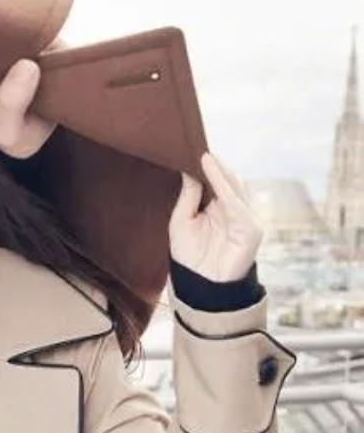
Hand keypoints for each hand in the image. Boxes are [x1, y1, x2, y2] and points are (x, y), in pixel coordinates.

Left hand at [169, 152, 262, 281]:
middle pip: (228, 181)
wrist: (199, 286)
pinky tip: (212, 172)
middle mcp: (234, 210)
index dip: (207, 166)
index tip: (191, 148)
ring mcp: (244, 218)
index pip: (216, 181)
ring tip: (204, 156)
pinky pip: (236, 203)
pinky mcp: (250, 229)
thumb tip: (189, 170)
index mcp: (219, 208)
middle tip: (196, 146)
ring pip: (234, 187)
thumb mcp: (181, 221)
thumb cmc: (189, 255)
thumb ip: (189, 196)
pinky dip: (224, 187)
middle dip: (215, 165)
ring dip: (220, 171)